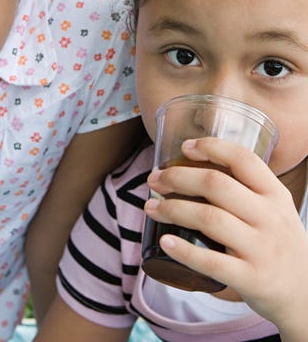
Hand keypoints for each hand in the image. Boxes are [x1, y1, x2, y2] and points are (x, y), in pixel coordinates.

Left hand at [145, 137, 307, 337]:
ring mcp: (262, 249)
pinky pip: (212, 262)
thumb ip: (245, 189)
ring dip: (172, 209)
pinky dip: (184, 250)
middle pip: (216, 185)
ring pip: (209, 218)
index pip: (244, 160)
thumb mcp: (274, 210)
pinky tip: (164, 241)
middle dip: (177, 177)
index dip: (212, 147)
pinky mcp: (252, 279)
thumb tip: (194, 166)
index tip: (185, 147)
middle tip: (154, 179)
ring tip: (150, 207)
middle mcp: (270, 218)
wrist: (305, 296)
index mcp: (275, 195)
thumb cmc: (278, 244)